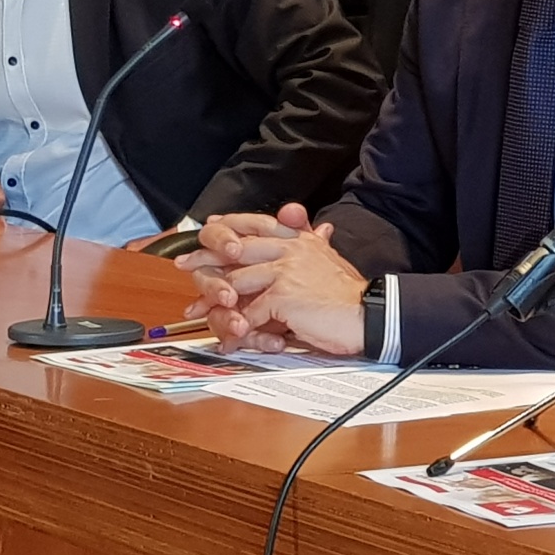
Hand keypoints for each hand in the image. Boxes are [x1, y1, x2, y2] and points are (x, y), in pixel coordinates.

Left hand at [177, 204, 365, 355]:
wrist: (368, 313)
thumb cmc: (348, 293)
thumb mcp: (327, 256)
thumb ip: (308, 237)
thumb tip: (297, 214)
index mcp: (299, 240)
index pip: (257, 224)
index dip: (230, 225)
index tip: (210, 229)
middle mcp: (289, 250)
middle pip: (236, 248)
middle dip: (205, 257)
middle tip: (185, 265)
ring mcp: (284, 272)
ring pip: (235, 282)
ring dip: (214, 299)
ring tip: (199, 311)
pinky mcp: (281, 298)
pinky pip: (248, 314)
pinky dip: (236, 329)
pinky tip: (229, 339)